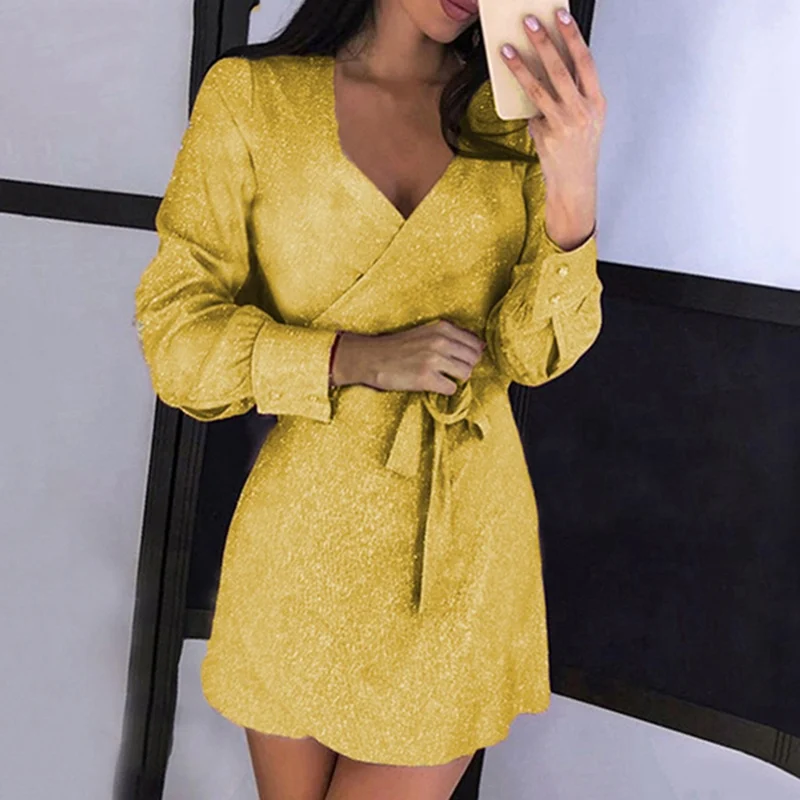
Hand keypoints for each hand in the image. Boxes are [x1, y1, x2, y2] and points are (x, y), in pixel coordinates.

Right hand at [332, 320, 485, 394]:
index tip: (461, 360)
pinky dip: (445, 389)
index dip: (472, 354)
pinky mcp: (425, 378)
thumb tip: (479, 346)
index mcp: (442, 328)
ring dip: (456, 378)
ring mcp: (433, 359)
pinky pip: (451, 388)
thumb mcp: (426, 332)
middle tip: (451, 370)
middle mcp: (440, 341)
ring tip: (442, 377)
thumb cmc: (398, 346)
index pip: (476, 343)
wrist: (371, 357)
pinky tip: (433, 384)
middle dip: (466, 366)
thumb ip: (450, 336)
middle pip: (474, 359)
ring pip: (466, 373)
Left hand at [500, 7, 605, 201]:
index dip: (573, 36)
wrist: (575, 183)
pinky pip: (531, 112)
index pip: (585, 61)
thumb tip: (551, 66)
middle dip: (544, 42)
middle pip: (561, 69)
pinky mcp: (547, 135)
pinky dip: (524, 103)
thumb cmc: (580, 150)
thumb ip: (575, 93)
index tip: (561, 15)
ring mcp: (564, 124)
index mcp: (597, 102)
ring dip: (521, 66)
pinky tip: (515, 94)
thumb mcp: (588, 118)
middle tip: (530, 23)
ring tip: (509, 49)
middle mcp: (582, 111)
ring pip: (539, 87)